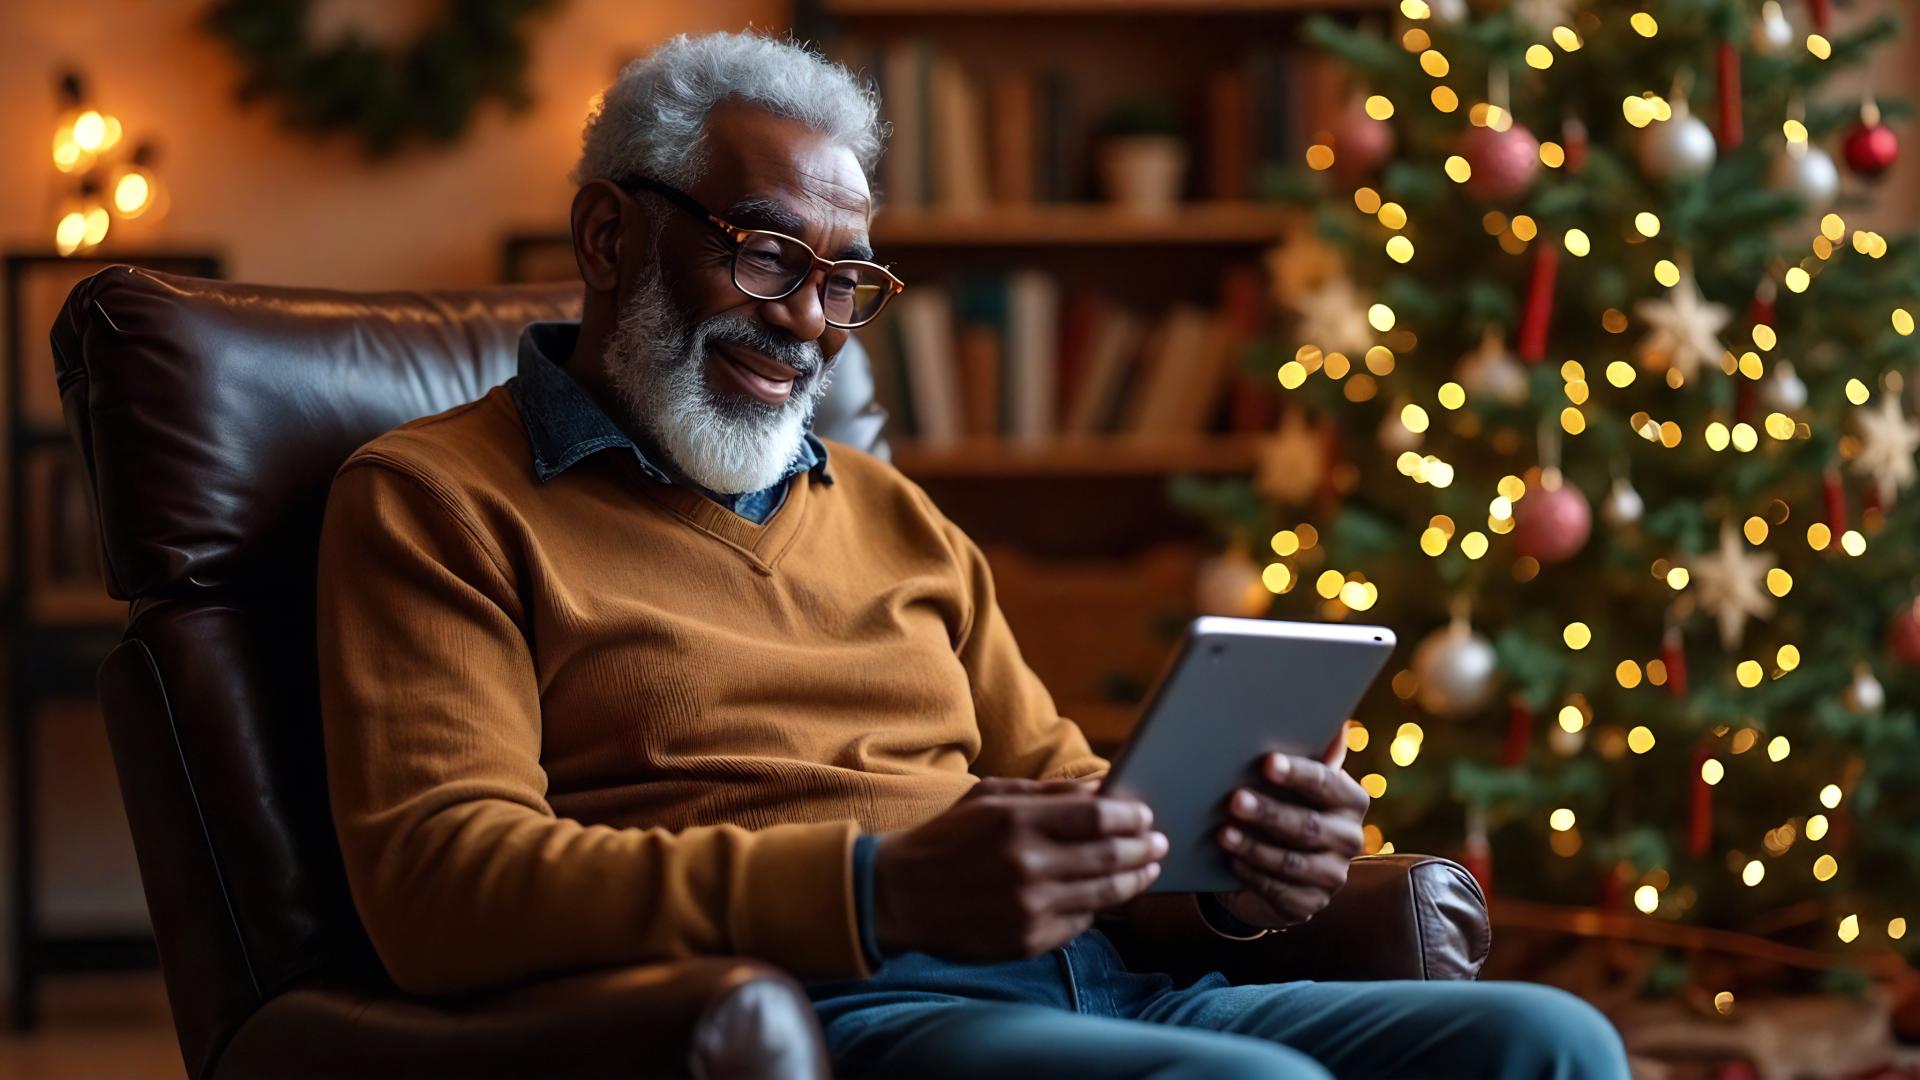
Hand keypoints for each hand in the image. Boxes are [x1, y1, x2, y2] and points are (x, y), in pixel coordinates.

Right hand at [872, 777, 1166, 961]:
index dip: (1131, 816)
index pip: (1097, 817)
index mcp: (1015, 820)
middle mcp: (1026, 864)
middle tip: (1158, 843)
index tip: (1145, 815)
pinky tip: (1103, 898)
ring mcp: (1028, 907)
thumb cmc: (948, 838)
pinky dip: (1096, 909)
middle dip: (1143, 848)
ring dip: (1133, 881)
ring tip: (1146, 870)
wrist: (899, 897)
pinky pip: (1079, 924)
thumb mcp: (989, 798)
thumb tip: (1103, 788)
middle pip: (1110, 855)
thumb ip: (1048, 793)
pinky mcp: (1026, 940)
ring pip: (1104, 894)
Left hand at [1212, 736, 1369, 930]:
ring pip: (1291, 862)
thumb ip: (1315, 753)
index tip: (1267, 762)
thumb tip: (1336, 723)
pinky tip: (1231, 860)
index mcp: (1350, 800)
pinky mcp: (1309, 904)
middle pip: (1308, 826)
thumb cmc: (1286, 806)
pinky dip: (1251, 874)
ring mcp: (1332, 876)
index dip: (1298, 773)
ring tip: (1223, 833)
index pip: (1328, 784)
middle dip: (1269, 812)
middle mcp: (1349, 839)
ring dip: (1254, 847)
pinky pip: (1278, 890)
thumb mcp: (1295, 781)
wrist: (1278, 864)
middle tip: (1234, 800)